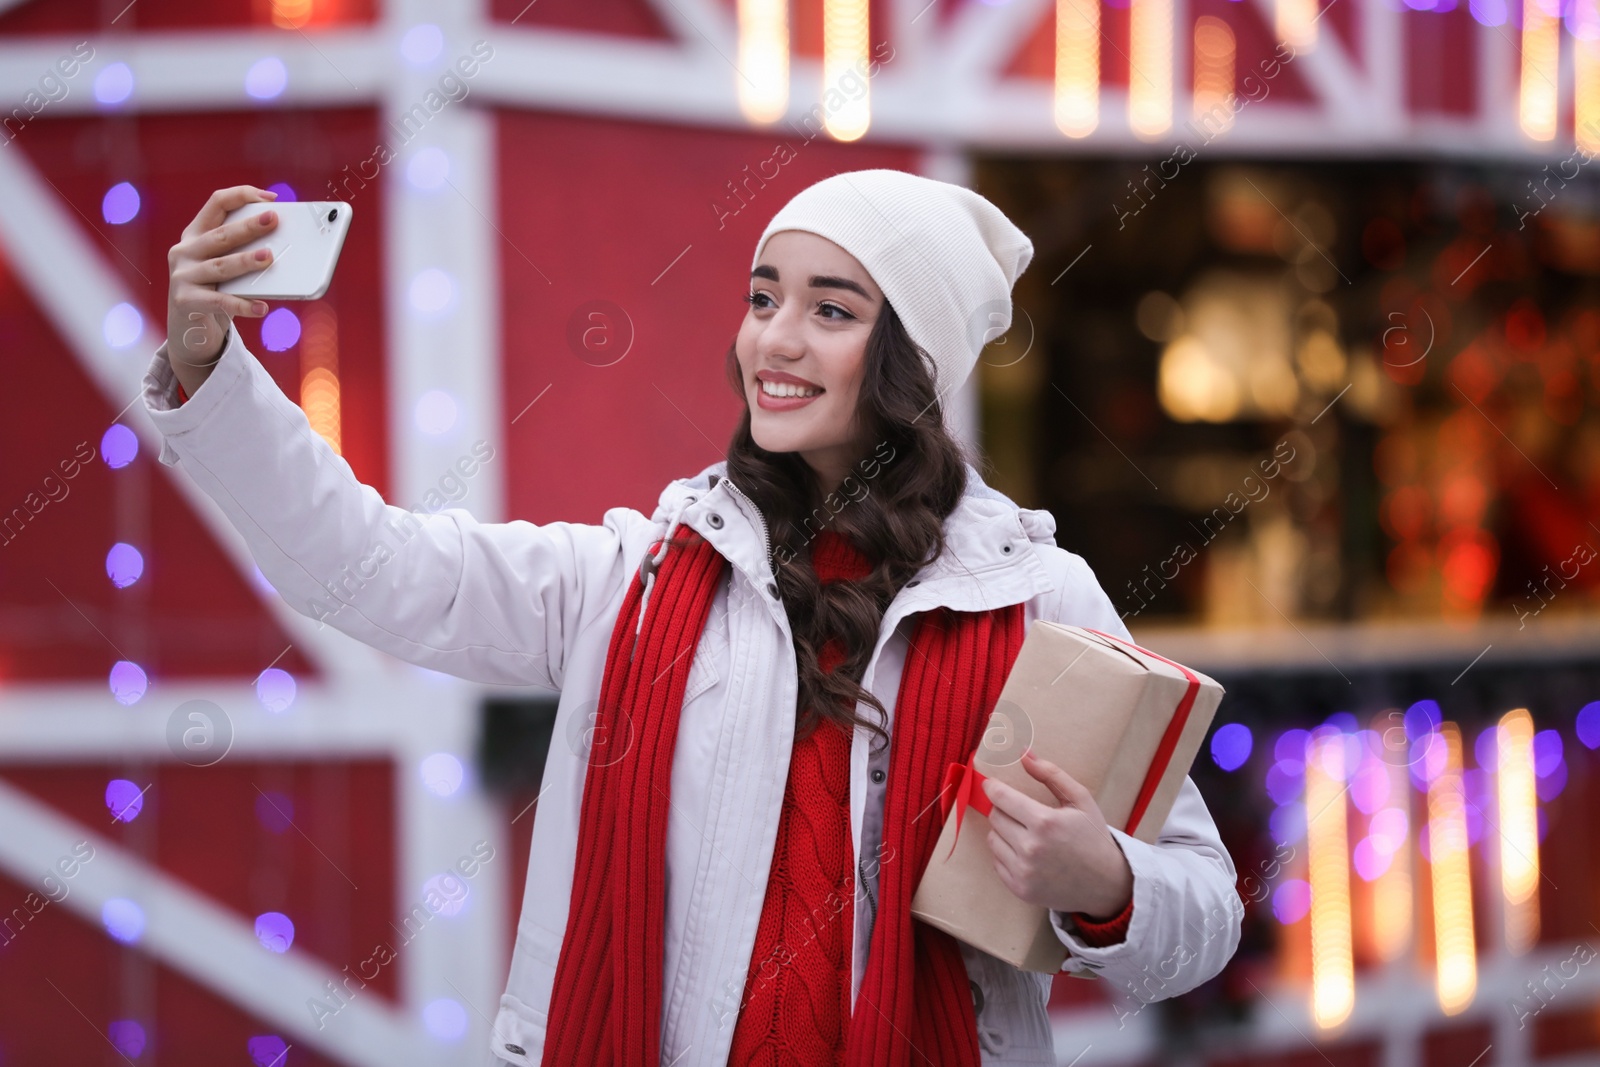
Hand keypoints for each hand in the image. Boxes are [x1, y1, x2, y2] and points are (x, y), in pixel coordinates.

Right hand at [165, 185, 278, 388]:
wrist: (188, 325)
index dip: (242, 196)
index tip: (271, 199)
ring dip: (245, 261)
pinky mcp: (185, 301)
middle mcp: (184, 250)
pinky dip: (243, 305)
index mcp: (195, 233)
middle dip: (248, 226)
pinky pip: (220, 302)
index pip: (217, 203)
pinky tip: (262, 307)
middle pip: (220, 235)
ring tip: (268, 257)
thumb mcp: (224, 263)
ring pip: (220, 267)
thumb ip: (242, 251)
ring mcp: (182, 275)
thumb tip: (285, 246)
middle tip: (273, 219)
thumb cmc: (216, 287)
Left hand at [982, 749, 1132, 917]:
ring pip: (992, 839)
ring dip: (1003, 832)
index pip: (1000, 798)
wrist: (1107, 884)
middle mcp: (1031, 848)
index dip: (992, 787)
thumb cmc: (1093, 837)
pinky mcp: (1020, 889)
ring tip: (1026, 833)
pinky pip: (997, 862)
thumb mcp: (1080, 800)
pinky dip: (1006, 854)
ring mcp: (1024, 872)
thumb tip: (1023, 754)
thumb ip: (1051, 774)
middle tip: (1021, 811)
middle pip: (995, 817)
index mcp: (1045, 822)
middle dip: (1004, 809)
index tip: (991, 784)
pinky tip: (1027, 853)